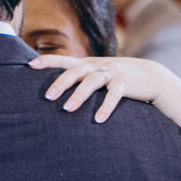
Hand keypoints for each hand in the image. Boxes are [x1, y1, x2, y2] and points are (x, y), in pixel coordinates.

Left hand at [28, 55, 174, 122]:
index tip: (30, 65)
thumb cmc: (117, 79)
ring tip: (67, 109)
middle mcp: (98, 66)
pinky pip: (114, 95)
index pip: (63, 60)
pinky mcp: (126, 82)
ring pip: (92, 81)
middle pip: (75, 71)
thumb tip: (57, 93)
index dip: (47, 61)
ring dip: (79, 96)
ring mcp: (112, 72)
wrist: (150, 76)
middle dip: (60, 83)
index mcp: (88, 64)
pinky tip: (98, 120)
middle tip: (48, 97)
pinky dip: (106, 107)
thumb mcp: (98, 75)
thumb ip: (81, 80)